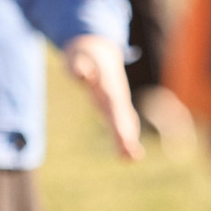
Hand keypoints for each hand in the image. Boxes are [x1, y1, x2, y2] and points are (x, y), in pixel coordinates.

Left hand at [64, 35, 143, 159]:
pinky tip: (130, 154)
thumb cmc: (84, 56)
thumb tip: (83, 74)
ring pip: (125, 122)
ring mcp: (118, 101)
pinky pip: (123, 123)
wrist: (100, 51)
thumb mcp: (77, 58)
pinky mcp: (116, 106)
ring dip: (129, 140)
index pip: (113, 107)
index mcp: (107, 86)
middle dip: (126, 136)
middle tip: (132, 155)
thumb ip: (78, 65)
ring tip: (133, 158)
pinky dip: (127, 137)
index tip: (124, 138)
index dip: (118, 123)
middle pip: (122, 118)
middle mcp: (116, 96)